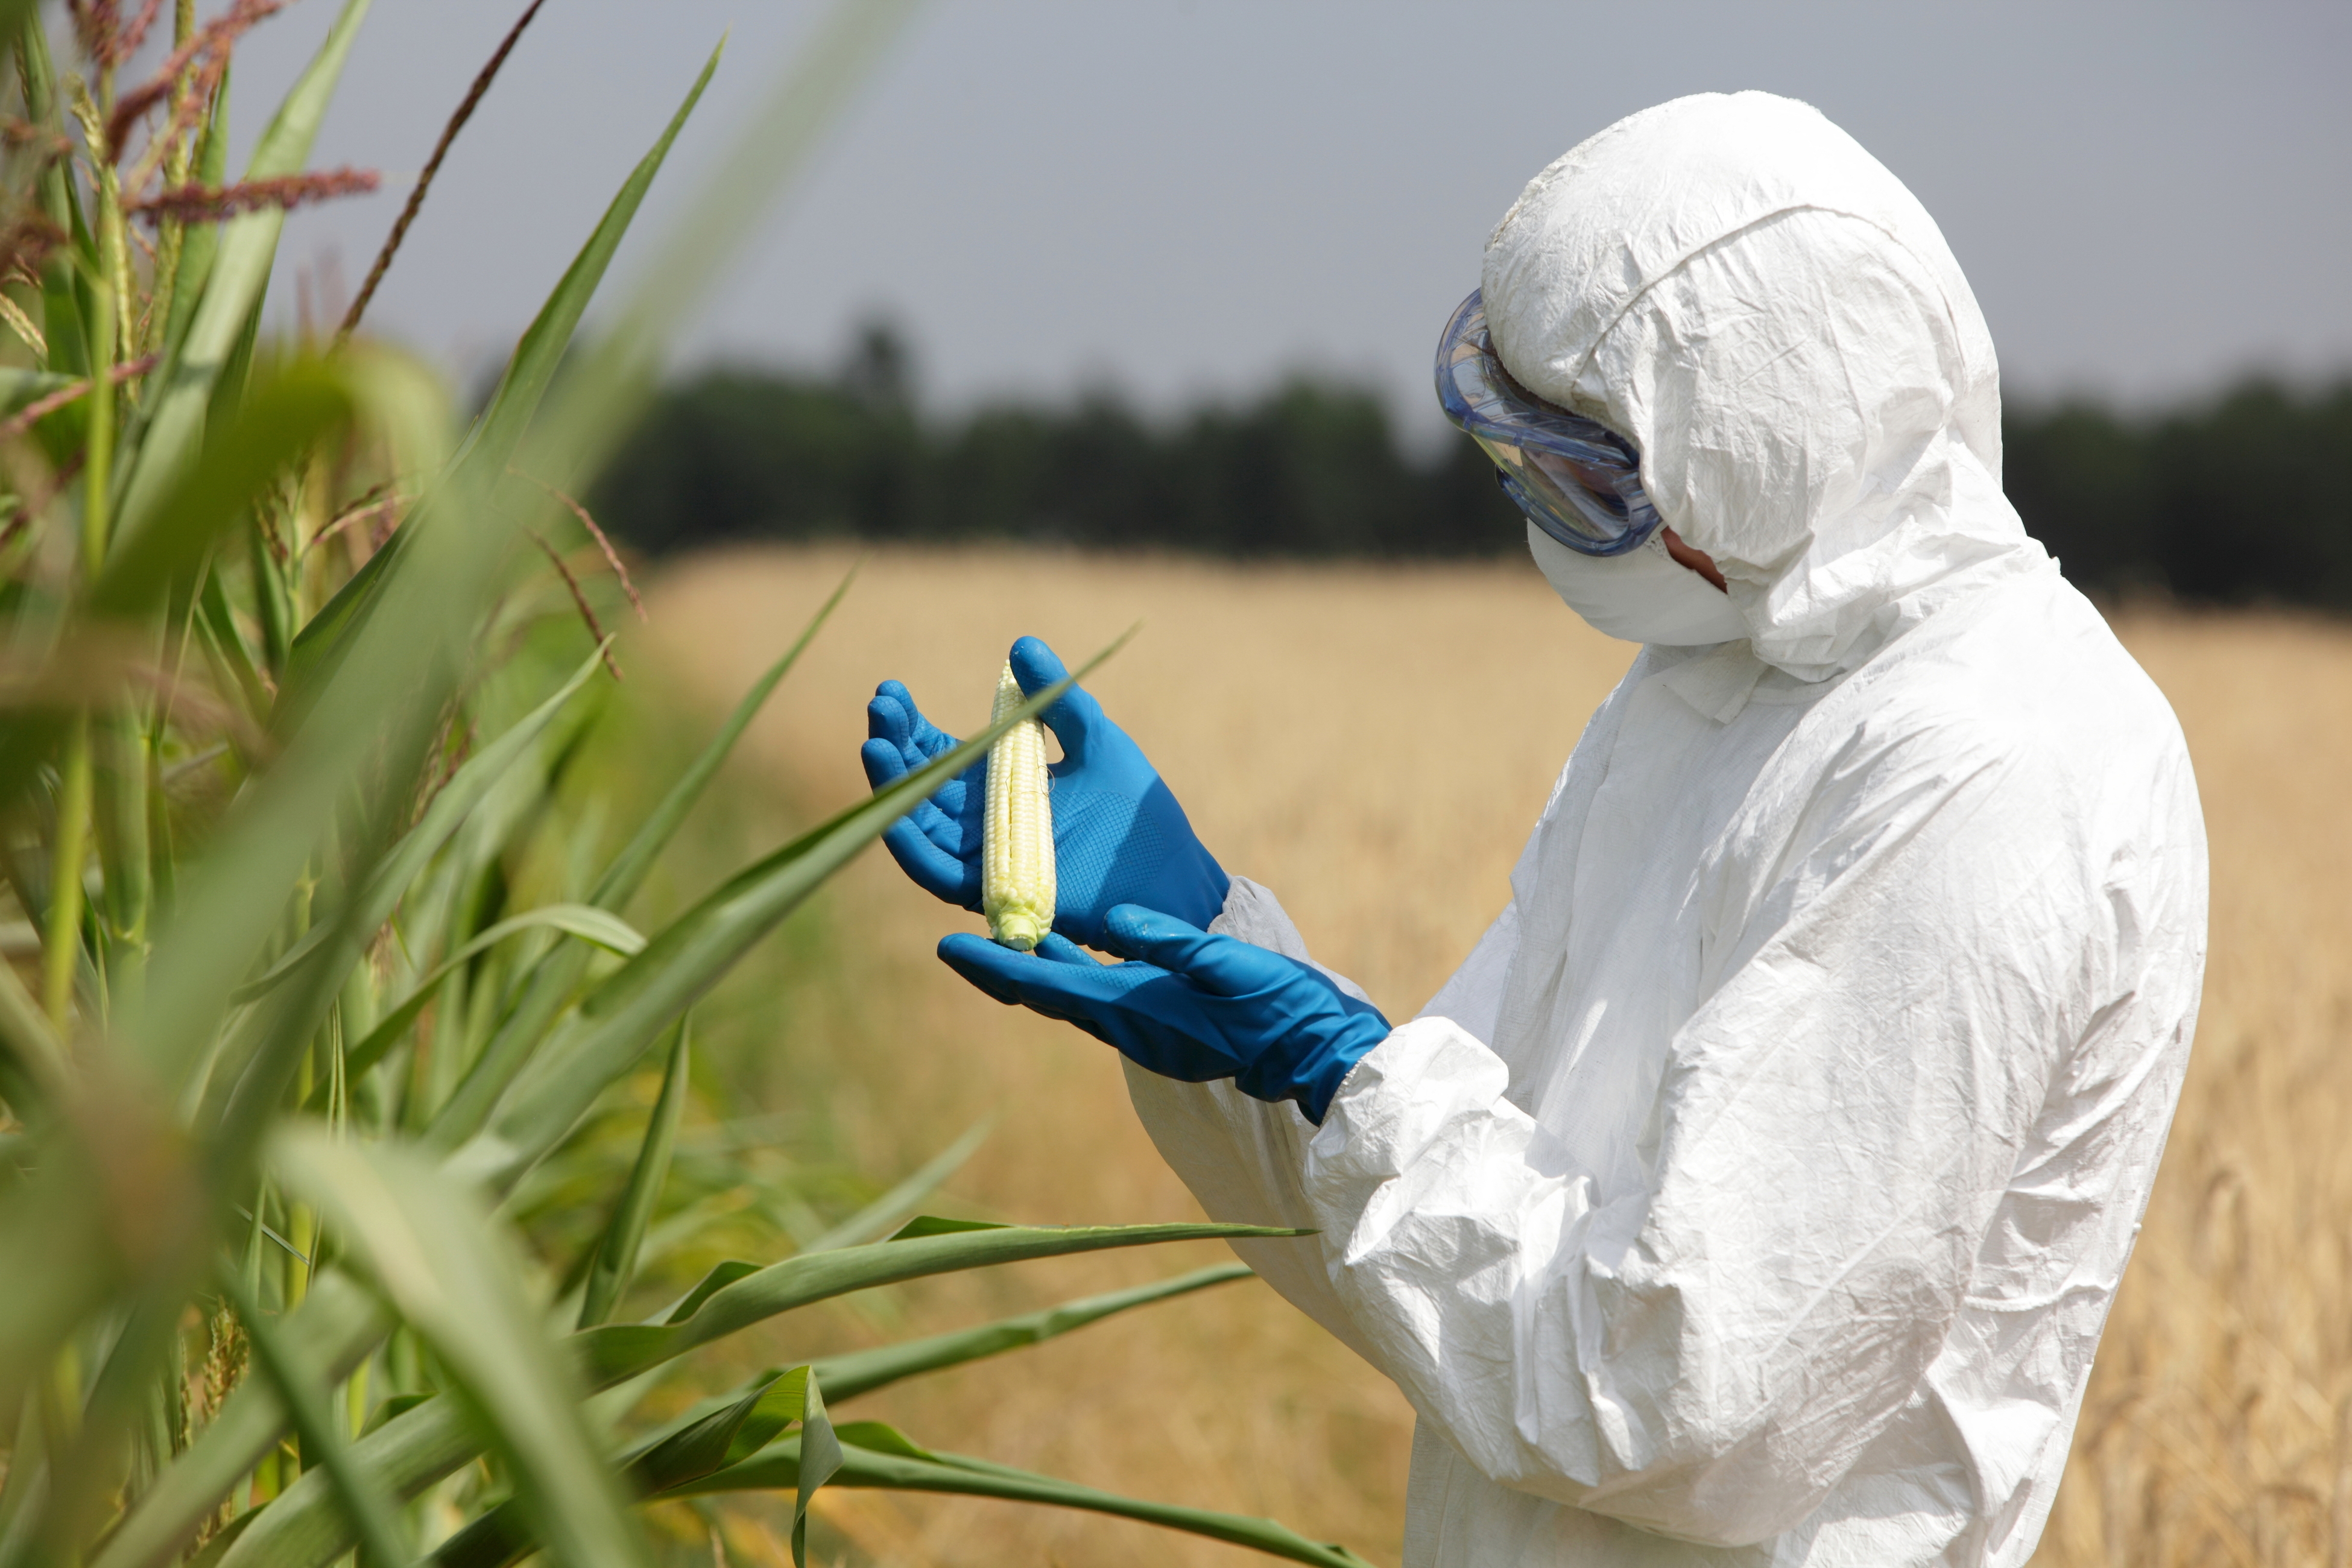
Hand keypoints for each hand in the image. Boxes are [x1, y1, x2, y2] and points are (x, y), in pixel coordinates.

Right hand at [861, 636, 1230, 945]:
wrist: (1168, 873)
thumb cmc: (1133, 809)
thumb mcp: (1094, 740)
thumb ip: (1057, 699)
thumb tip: (1021, 643)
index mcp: (997, 784)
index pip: (938, 753)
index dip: (910, 726)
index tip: (890, 690)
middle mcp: (980, 822)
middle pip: (919, 784)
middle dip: (894, 745)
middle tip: (880, 706)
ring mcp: (983, 858)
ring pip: (918, 824)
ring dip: (892, 788)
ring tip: (875, 746)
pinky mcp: (992, 892)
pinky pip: (938, 873)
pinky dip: (910, 844)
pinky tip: (892, 812)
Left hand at [937, 904, 1391, 1123]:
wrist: (1314, 1051)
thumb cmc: (1276, 1006)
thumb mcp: (1225, 965)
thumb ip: (1171, 943)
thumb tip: (1113, 918)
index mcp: (1134, 1009)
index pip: (1047, 983)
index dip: (995, 965)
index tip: (949, 948)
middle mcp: (1128, 1026)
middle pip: (1047, 992)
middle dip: (1000, 968)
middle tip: (955, 945)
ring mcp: (1144, 1031)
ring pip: (1071, 995)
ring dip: (1035, 967)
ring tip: (999, 936)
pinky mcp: (1162, 1028)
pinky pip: (1101, 997)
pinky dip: (1072, 970)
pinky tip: (1068, 946)